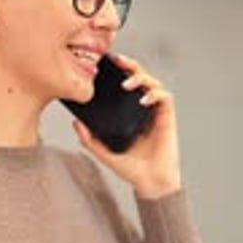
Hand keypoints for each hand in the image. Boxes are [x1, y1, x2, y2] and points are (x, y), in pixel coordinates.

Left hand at [73, 53, 181, 198]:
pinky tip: (144, 99)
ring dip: (140, 77)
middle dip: (129, 64)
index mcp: (127, 112)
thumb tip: (76, 123)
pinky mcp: (167, 117)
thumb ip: (89, 139)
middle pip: (138, 76)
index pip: (123, 83)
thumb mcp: (104, 153)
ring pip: (152, 82)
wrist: (150, 182)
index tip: (103, 63)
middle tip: (117, 60)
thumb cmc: (131, 168)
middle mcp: (142, 108)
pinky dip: (155, 93)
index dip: (116, 70)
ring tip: (128, 84)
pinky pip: (164, 97)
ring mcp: (155, 111)